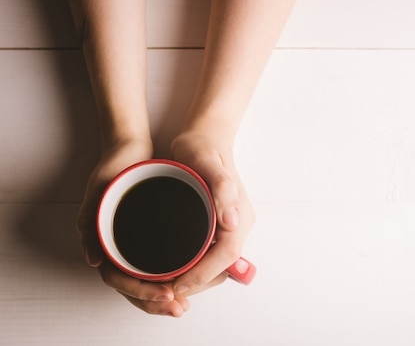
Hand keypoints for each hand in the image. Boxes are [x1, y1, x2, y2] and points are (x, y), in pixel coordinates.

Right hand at [78, 139, 189, 316]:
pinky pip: (159, 265)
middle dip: (156, 302)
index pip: (119, 281)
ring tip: (185, 302)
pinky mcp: (149, 236)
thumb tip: (93, 260)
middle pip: (135, 287)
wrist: (129, 148)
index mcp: (103, 243)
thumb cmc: (113, 169)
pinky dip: (172, 276)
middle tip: (180, 308)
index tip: (166, 294)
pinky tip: (188, 279)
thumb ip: (90, 222)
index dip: (141, 293)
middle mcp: (119, 248)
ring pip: (147, 281)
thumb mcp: (99, 191)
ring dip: (165, 295)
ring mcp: (134, 244)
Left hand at [170, 132, 255, 297]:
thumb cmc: (202, 146)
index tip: (176, 285)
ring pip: (216, 263)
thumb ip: (222, 189)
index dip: (202, 275)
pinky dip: (194, 266)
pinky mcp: (219, 223)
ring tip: (165, 283)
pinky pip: (210, 253)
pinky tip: (173, 267)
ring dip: (195, 278)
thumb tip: (233, 224)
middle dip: (196, 283)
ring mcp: (230, 224)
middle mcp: (239, 223)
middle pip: (222, 266)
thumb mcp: (206, 162)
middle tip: (164, 290)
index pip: (226, 256)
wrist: (206, 135)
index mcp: (240, 215)